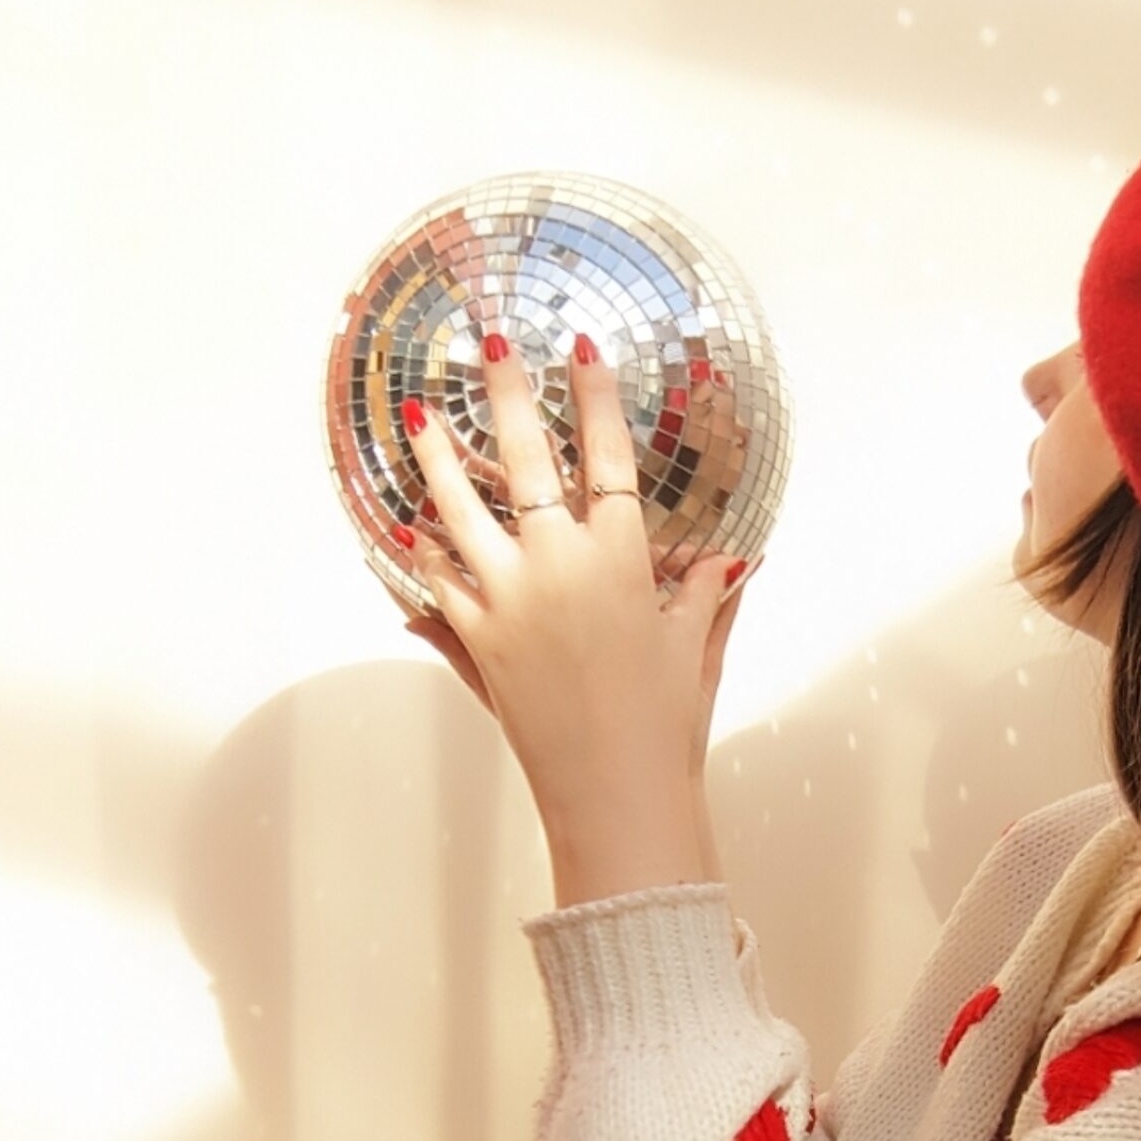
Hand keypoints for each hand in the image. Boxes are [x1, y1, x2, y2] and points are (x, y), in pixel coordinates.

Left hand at [391, 332, 761, 817]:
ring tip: (418, 416)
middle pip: (526, 460)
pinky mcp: (477, 641)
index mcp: (621, 560)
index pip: (608, 456)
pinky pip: (438, 584)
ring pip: (460, 510)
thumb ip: (707, 596)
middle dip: (506, 394)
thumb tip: (732, 562)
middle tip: (489, 345)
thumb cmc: (665, 727)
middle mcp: (559, 567)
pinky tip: (408, 527)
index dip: (594, 396)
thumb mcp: (694, 650)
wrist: (615, 795)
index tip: (580, 345)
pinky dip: (422, 555)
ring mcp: (509, 601)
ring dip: (436, 459)